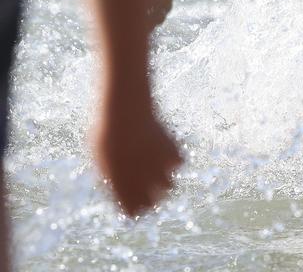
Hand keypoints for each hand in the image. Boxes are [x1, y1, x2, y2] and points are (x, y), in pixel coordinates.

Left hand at [94, 98, 181, 215]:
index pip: (132, 211)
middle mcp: (141, 183)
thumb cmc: (107, 130)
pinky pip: (179, 162)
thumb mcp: (102, 156)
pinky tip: (167, 148)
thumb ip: (111, 175)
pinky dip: (174, 157)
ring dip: (165, 180)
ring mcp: (157, 168)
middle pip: (153, 203)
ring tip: (159, 168)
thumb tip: (117, 183)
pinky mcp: (171, 152)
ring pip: (169, 186)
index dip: (134, 207)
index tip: (134, 200)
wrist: (124, 111)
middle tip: (150, 186)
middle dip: (151, 198)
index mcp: (121, 187)